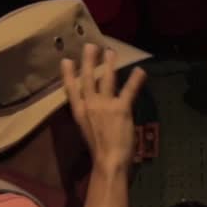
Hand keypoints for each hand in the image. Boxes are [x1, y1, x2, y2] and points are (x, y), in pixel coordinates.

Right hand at [60, 43, 146, 172]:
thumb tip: (93, 105)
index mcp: (79, 112)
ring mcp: (105, 105)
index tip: (65, 60)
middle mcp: (90, 105)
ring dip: (109, 64)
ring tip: (111, 52)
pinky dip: (136, 80)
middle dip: (88, 61)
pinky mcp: (121, 108)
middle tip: (90, 45)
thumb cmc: (99, 150)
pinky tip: (141, 70)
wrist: (108, 160)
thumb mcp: (87, 130)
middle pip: (88, 78)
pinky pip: (129, 90)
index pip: (71, 89)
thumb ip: (90, 115)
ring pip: (106, 79)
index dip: (68, 74)